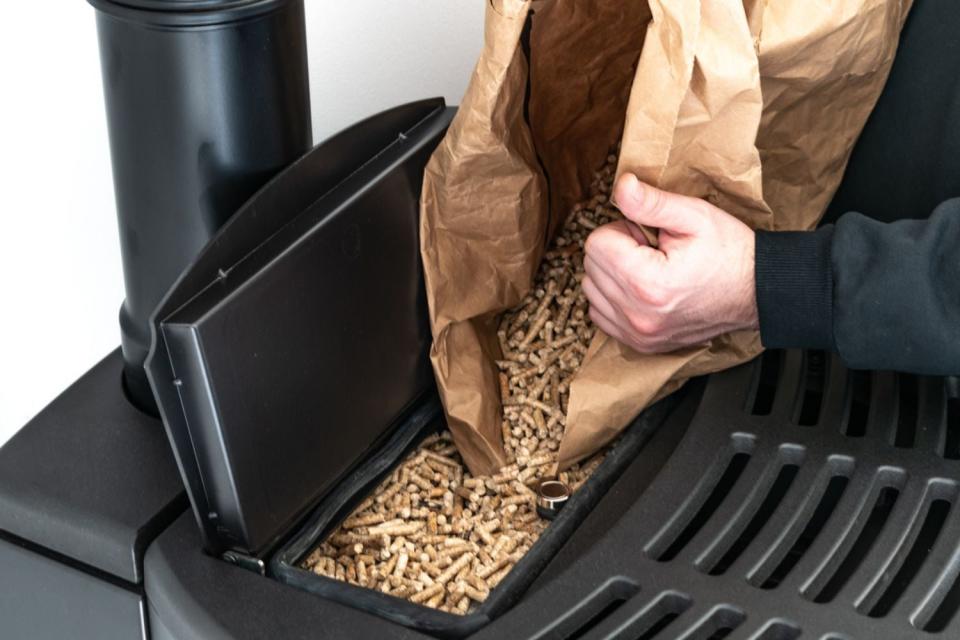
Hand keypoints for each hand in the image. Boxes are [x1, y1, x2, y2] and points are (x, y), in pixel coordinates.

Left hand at [583, 173, 757, 353]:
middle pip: (591, 266)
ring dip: (613, 275)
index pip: (596, 243)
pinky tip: (642, 291)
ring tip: (650, 271)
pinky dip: (613, 298)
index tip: (648, 236)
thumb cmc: (728, 251)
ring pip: (591, 290)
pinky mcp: (640, 344)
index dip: (622, 230)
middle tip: (652, 251)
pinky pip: (600, 314)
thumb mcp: (694, 216)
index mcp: (647, 283)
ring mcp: (637, 334)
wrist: (756, 292)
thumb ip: (651, 202)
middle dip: (616, 251)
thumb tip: (621, 186)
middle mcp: (637, 315)